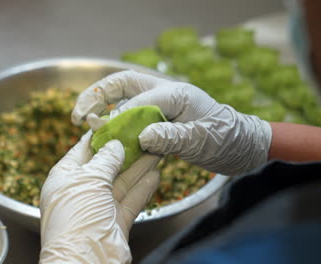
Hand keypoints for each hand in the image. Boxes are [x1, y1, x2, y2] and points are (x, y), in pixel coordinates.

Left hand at [39, 131, 159, 263]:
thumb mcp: (89, 180)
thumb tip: (115, 144)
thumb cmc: (78, 217)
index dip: (99, 135)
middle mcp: (80, 191)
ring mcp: (98, 207)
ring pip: (121, 182)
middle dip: (124, 150)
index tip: (116, 121)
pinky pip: (131, 200)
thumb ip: (105, 159)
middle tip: (142, 133)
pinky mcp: (115, 221)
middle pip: (105, 165)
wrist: (86, 262)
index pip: (82, 150)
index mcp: (64, 178)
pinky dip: (143, 188)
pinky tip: (156, 173)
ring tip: (155, 148)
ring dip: (138, 166)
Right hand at [71, 71, 271, 175]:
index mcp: (175, 93)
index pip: (139, 101)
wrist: (242, 145)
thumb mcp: (203, 140)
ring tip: (82, 121)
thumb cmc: (227, 140)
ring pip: (121, 96)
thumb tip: (142, 137)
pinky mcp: (157, 117)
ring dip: (99, 105)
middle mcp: (163, 93)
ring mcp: (159, 103)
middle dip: (96, 95)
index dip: (119, 118)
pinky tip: (102, 131)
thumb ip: (173, 137)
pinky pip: (128, 113)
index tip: (105, 134)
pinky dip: (111, 119)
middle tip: (78, 114)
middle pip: (122, 84)